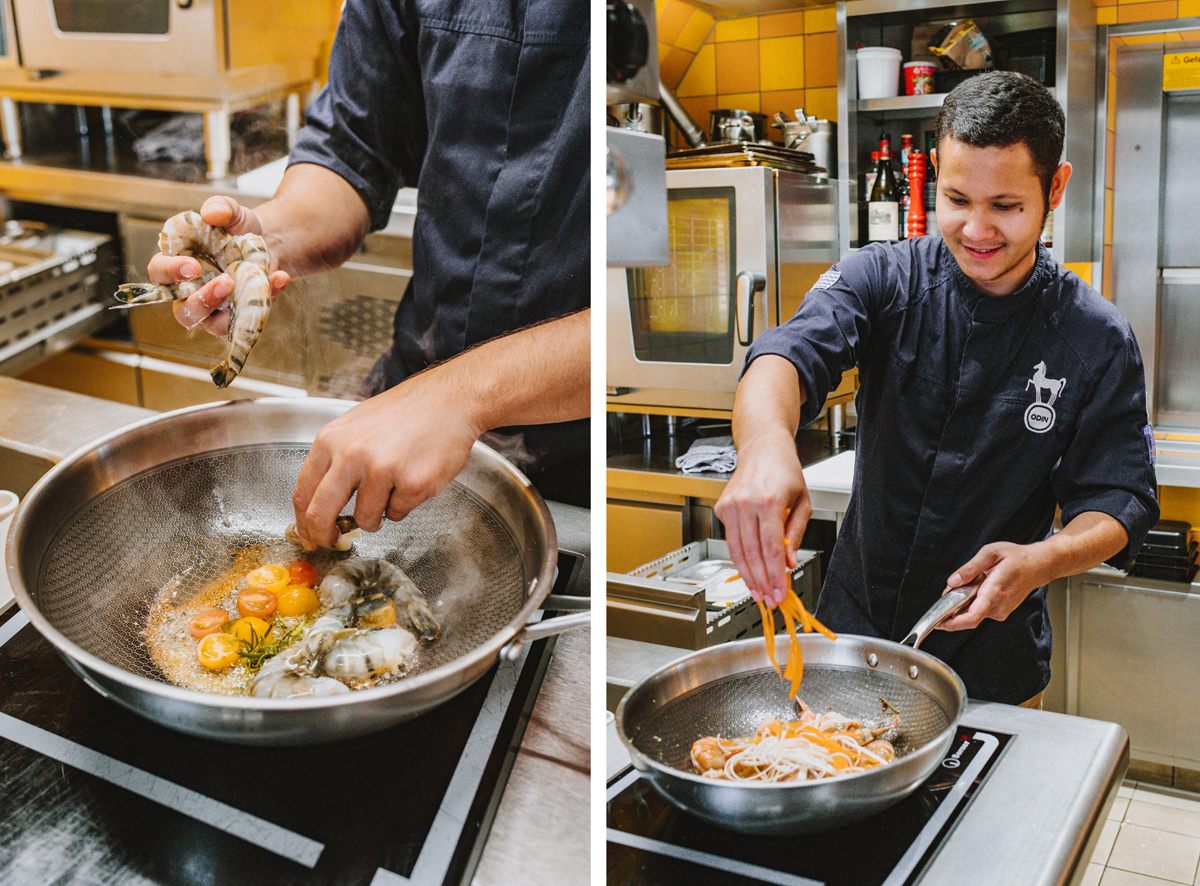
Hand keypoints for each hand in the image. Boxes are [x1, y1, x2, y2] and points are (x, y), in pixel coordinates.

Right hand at [147, 195, 288, 336]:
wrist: (269, 244)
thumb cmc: (238, 229)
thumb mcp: (232, 212)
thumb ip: (220, 207)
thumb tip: (211, 213)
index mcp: (176, 262)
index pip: (159, 272)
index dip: (171, 271)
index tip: (193, 266)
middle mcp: (190, 291)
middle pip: (181, 309)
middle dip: (201, 299)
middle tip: (225, 281)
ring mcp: (214, 308)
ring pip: (210, 324)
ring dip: (227, 312)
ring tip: (244, 287)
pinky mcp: (236, 317)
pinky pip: (243, 321)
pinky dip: (262, 302)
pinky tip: (279, 278)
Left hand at [290, 371, 481, 549]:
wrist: (449, 400)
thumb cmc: (404, 412)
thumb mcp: (354, 427)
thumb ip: (333, 461)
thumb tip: (317, 503)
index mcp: (331, 440)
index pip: (302, 493)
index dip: (303, 523)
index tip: (310, 537)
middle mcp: (351, 455)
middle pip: (321, 515)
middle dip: (325, 536)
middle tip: (333, 541)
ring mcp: (382, 470)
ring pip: (365, 520)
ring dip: (377, 515)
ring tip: (393, 487)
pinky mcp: (412, 484)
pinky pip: (398, 514)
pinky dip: (404, 504)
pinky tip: (413, 476)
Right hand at [713, 433, 811, 606]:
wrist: (762, 449)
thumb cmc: (784, 472)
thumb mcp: (803, 502)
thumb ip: (796, 534)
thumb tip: (789, 562)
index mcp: (769, 501)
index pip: (771, 549)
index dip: (774, 576)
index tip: (779, 592)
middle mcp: (746, 503)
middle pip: (752, 554)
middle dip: (761, 582)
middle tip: (769, 599)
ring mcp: (730, 506)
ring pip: (737, 551)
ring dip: (748, 575)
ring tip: (758, 591)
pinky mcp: (722, 508)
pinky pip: (731, 541)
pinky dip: (740, 558)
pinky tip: (749, 571)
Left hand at [937, 542, 1050, 630]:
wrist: (1038, 566)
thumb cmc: (1016, 558)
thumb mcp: (990, 553)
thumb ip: (970, 567)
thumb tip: (953, 581)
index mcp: (995, 591)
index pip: (972, 616)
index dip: (953, 623)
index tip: (939, 623)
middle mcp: (998, 606)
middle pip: (968, 617)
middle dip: (953, 608)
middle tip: (951, 590)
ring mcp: (1000, 611)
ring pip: (973, 614)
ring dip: (964, 603)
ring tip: (972, 582)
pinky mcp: (1000, 612)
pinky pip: (980, 611)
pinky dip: (972, 603)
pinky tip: (978, 588)